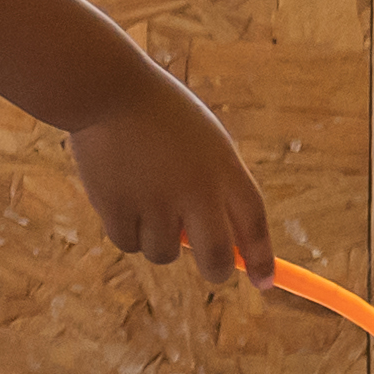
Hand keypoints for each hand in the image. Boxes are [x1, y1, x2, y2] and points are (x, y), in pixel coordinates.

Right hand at [66, 73, 272, 285]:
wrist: (108, 90)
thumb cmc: (160, 115)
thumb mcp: (203, 145)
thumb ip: (212, 191)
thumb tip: (205, 248)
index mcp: (225, 169)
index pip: (254, 225)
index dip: (262, 259)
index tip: (265, 283)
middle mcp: (196, 190)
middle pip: (216, 257)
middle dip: (216, 269)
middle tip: (212, 268)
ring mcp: (156, 201)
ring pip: (164, 254)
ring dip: (159, 240)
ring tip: (146, 202)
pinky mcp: (118, 207)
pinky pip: (128, 243)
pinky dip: (126, 230)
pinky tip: (120, 198)